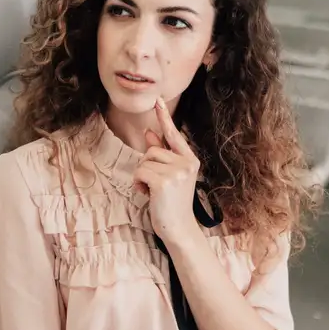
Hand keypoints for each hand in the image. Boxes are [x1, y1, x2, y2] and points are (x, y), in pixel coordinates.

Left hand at [132, 98, 200, 242]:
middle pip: (151, 150)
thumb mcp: (168, 176)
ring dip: (141, 177)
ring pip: (144, 161)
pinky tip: (148, 195)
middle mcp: (186, 162)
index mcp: (190, 159)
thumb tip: (148, 132)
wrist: (179, 228)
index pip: (174, 134)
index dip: (164, 118)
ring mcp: (177, 172)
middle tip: (157, 186)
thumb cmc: (172, 203)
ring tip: (154, 192)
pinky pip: (139, 172)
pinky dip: (138, 184)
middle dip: (146, 167)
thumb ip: (160, 154)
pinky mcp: (164, 181)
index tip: (157, 100)